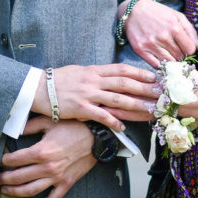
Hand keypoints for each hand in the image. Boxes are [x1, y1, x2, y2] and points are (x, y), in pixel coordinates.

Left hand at [0, 117, 96, 197]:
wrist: (96, 138)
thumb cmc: (73, 127)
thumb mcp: (50, 122)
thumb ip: (30, 126)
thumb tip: (14, 127)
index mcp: (41, 151)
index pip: (15, 159)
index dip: (4, 161)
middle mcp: (47, 167)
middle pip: (18, 177)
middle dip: (4, 179)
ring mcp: (56, 177)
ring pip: (31, 190)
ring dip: (15, 192)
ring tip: (5, 191)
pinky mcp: (66, 184)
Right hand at [32, 64, 156, 130]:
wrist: (37, 88)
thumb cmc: (58, 80)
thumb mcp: (78, 71)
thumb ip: (95, 74)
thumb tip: (110, 77)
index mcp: (94, 70)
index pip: (121, 69)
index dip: (139, 72)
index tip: (153, 76)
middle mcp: (93, 81)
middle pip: (124, 83)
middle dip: (144, 88)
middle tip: (159, 93)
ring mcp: (88, 94)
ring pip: (117, 99)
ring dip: (136, 105)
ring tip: (149, 110)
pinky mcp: (81, 108)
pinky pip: (102, 115)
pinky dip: (114, 121)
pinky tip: (123, 128)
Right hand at [124, 0, 197, 65]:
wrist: (133, 10)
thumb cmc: (158, 13)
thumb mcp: (176, 16)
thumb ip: (190, 31)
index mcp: (174, 27)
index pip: (190, 49)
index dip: (189, 49)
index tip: (185, 47)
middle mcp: (162, 36)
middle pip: (180, 57)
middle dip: (180, 54)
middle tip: (176, 49)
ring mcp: (150, 44)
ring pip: (169, 62)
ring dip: (171, 60)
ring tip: (168, 52)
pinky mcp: (140, 50)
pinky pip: (156, 65)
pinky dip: (160, 63)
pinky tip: (160, 56)